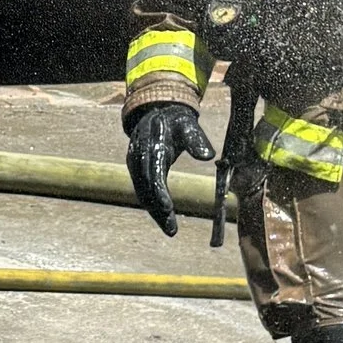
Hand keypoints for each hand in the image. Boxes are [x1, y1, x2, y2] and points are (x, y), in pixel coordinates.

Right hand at [125, 101, 212, 237]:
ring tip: (170, 229)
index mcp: (152, 143)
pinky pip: (142, 190)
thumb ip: (197, 139)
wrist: (156, 112)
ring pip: (141, 192)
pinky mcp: (135, 169)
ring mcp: (134, 162)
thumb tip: (209, 156)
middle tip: (171, 229)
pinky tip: (163, 218)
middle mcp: (138, 154)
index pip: (153, 172)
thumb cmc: (176, 121)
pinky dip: (151, 205)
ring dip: (154, 212)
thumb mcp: (189, 125)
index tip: (169, 209)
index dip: (159, 192)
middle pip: (145, 187)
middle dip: (157, 210)